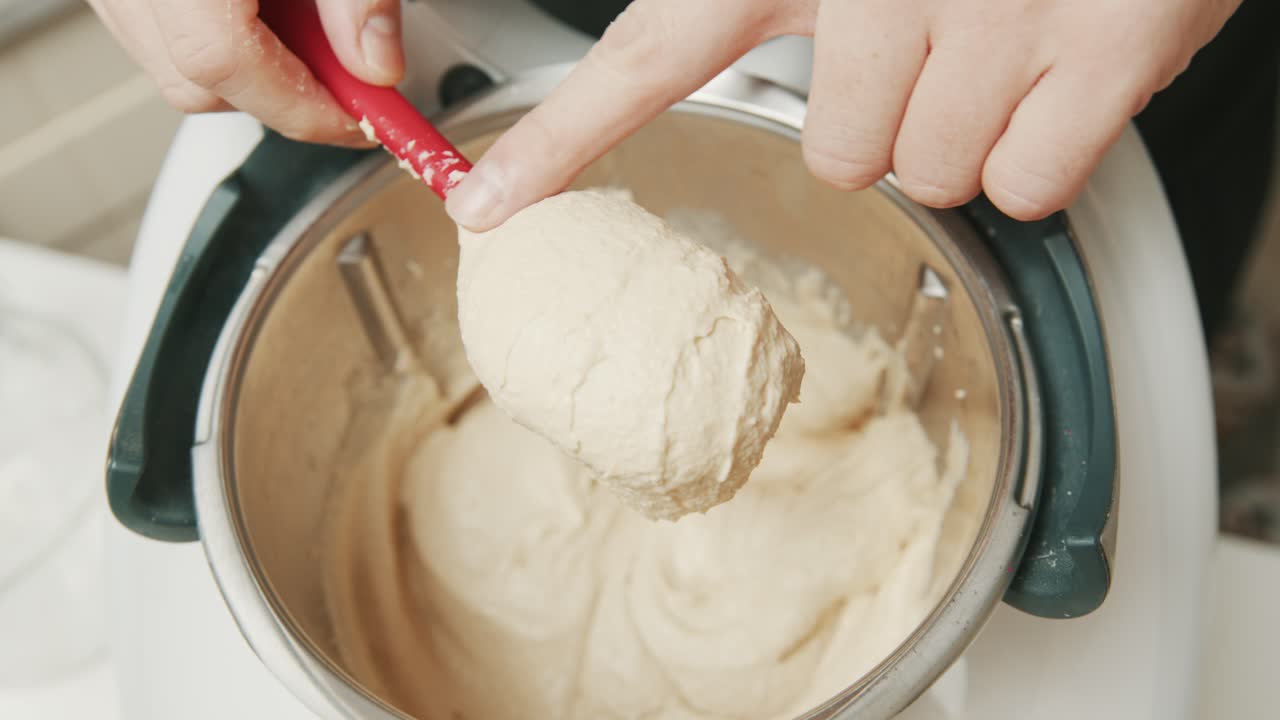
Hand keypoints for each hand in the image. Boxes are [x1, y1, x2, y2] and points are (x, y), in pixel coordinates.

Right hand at [86, 0, 405, 145]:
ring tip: (308, 31)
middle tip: (352, 84)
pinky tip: (263, 13)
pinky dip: (220, 43)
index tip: (364, 122)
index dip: (305, 108)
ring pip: (175, 70)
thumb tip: (377, 68)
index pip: (226, 65)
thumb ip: (354, 0)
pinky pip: (159, 38)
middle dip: (284, 97)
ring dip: (251, 71)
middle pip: (198, 83)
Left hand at [446, 0, 1241, 228]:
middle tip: (937, 35)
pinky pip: (1027, 186)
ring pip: (931, 175)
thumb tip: (668, 19)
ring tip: (1005, 32)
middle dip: (889, 116)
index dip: (563, 138)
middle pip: (839, 159)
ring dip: (968, 126)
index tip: (493, 203)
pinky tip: (1061, 67)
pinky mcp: (1103, 46)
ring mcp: (993, 12)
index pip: (648, 55)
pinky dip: (1046, 150)